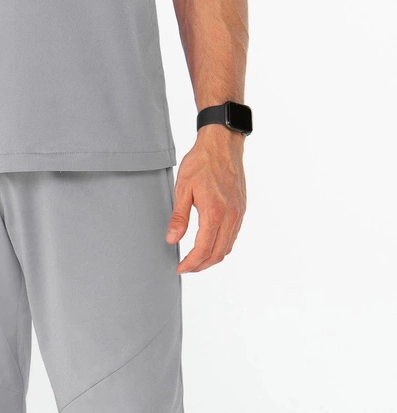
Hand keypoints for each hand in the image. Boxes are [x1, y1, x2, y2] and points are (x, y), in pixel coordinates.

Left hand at [166, 125, 246, 272]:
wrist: (222, 144)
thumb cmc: (202, 161)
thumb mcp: (183, 187)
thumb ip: (179, 217)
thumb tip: (172, 239)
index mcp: (214, 213)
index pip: (203, 250)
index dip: (191, 263)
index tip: (180, 268)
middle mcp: (230, 217)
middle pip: (218, 254)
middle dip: (201, 265)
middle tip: (187, 267)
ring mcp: (238, 213)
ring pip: (228, 247)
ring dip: (212, 257)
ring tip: (196, 259)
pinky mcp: (241, 209)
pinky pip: (233, 235)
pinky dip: (222, 245)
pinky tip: (211, 242)